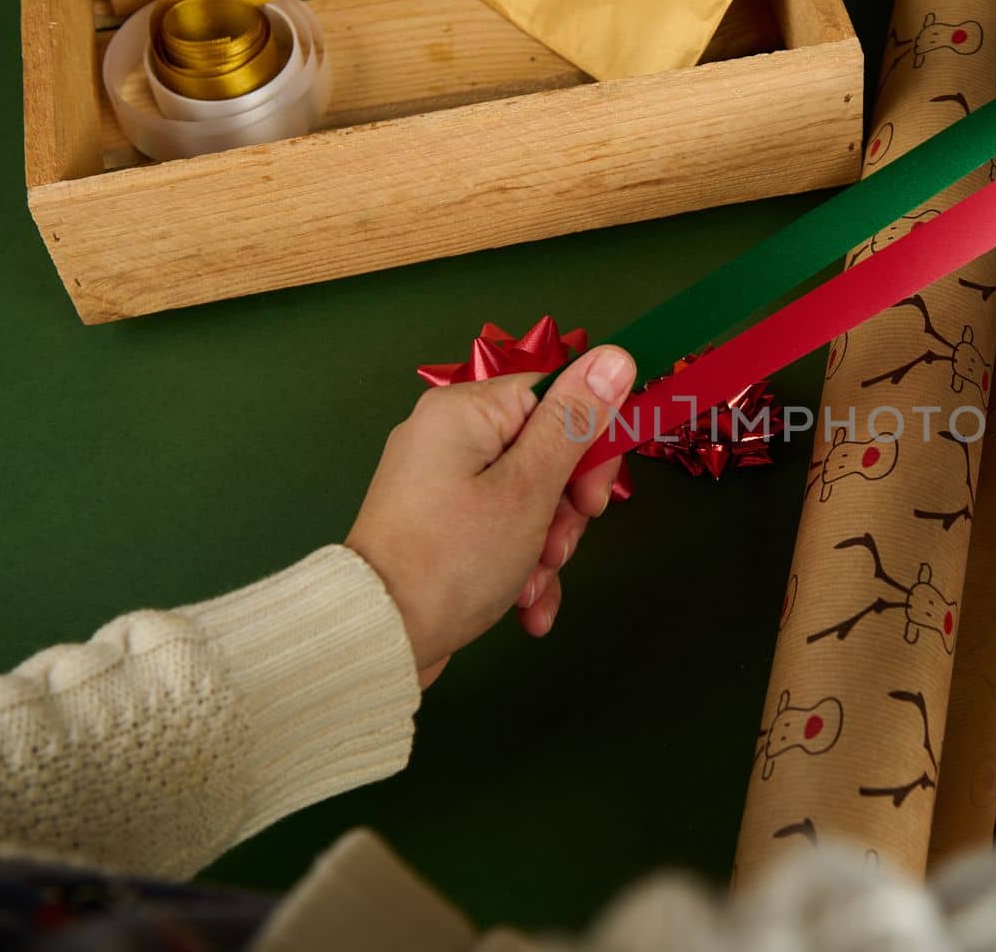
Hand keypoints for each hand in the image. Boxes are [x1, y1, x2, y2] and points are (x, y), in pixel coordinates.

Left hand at [346, 346, 636, 686]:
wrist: (379, 638)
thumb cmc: (454, 558)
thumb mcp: (528, 489)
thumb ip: (574, 422)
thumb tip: (616, 356)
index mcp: (465, 411)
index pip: (556, 398)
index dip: (589, 446)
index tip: (595, 498)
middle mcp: (449, 437)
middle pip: (546, 452)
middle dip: (565, 510)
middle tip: (557, 547)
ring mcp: (443, 484)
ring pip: (530, 499)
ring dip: (546, 548)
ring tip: (533, 586)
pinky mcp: (442, 527)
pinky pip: (501, 530)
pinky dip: (521, 567)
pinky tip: (527, 607)